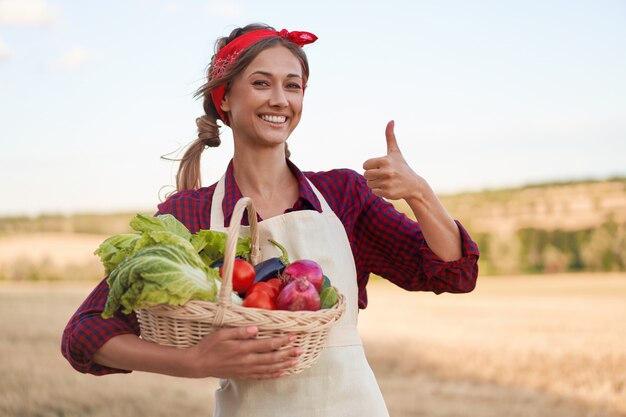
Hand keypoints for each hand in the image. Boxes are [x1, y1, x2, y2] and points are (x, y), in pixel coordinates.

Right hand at [185, 326, 300, 379]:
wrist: (198, 364)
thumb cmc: (209, 345)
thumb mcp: (223, 333)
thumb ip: (240, 331)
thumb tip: (257, 328)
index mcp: (244, 348)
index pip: (268, 344)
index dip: (282, 340)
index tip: (293, 336)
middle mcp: (247, 360)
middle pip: (272, 357)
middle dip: (288, 353)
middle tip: (300, 350)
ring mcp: (246, 369)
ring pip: (269, 368)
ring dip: (284, 364)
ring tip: (296, 361)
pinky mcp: (243, 375)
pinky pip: (261, 376)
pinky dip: (273, 375)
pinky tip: (281, 373)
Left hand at [363, 120, 422, 200]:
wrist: (414, 185)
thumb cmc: (402, 166)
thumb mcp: (395, 152)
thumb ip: (390, 136)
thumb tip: (391, 120)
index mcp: (386, 160)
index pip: (365, 165)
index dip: (371, 166)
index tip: (380, 166)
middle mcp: (387, 172)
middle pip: (366, 175)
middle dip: (372, 175)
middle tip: (383, 175)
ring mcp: (387, 183)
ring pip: (369, 184)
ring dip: (375, 183)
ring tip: (387, 181)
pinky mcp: (388, 193)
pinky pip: (374, 192)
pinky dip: (380, 191)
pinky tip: (389, 188)